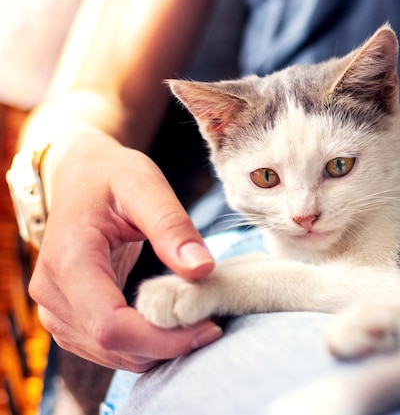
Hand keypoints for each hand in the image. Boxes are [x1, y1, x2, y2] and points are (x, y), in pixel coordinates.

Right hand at [29, 132, 222, 371]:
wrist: (80, 177)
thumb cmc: (113, 176)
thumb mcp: (146, 187)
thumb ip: (172, 227)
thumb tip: (202, 269)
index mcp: (69, 261)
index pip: (111, 325)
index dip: (162, 338)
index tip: (210, 329)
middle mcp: (53, 294)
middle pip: (114, 345)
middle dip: (168, 345)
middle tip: (214, 326)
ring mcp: (57, 310)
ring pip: (113, 354)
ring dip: (159, 348)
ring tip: (198, 321)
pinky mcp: (70, 317)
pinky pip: (111, 348)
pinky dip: (146, 344)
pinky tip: (175, 323)